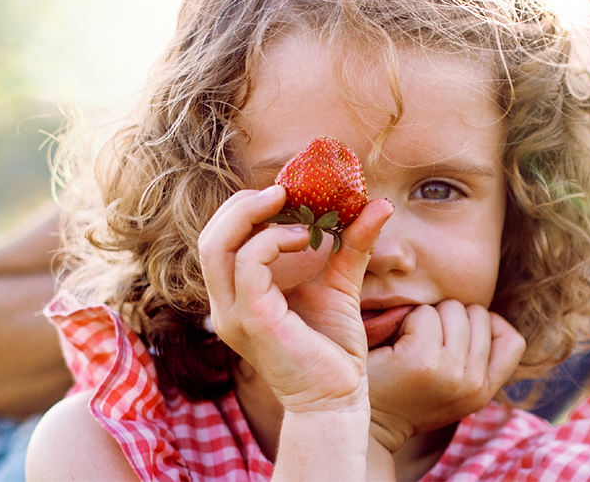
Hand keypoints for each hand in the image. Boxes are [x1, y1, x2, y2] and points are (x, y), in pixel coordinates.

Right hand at [199, 185, 392, 413]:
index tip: (283, 194)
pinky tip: (304, 238)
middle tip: (281, 191)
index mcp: (237, 296)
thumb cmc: (334, 348)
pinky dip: (273, 240)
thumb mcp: (340, 284)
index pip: (219, 241)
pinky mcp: (252, 319)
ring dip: (251, 215)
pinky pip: (248, 264)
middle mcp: (226, 305)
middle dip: (242, 205)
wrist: (338, 397)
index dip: (243, 210)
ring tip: (288, 204)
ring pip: (215, 245)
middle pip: (209, 237)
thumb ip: (351, 244)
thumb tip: (380, 203)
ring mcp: (234, 314)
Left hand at [364, 300, 524, 450]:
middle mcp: (473, 385)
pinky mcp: (421, 361)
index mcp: (484, 392)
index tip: (457, 333)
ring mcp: (450, 373)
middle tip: (423, 342)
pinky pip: (424, 314)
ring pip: (453, 309)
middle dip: (450, 317)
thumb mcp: (451, 384)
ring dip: (428, 317)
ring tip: (408, 344)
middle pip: (479, 315)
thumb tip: (479, 314)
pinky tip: (395, 344)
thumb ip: (473, 358)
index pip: (513, 341)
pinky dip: (406, 319)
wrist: (365, 423)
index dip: (489, 325)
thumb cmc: (402, 393)